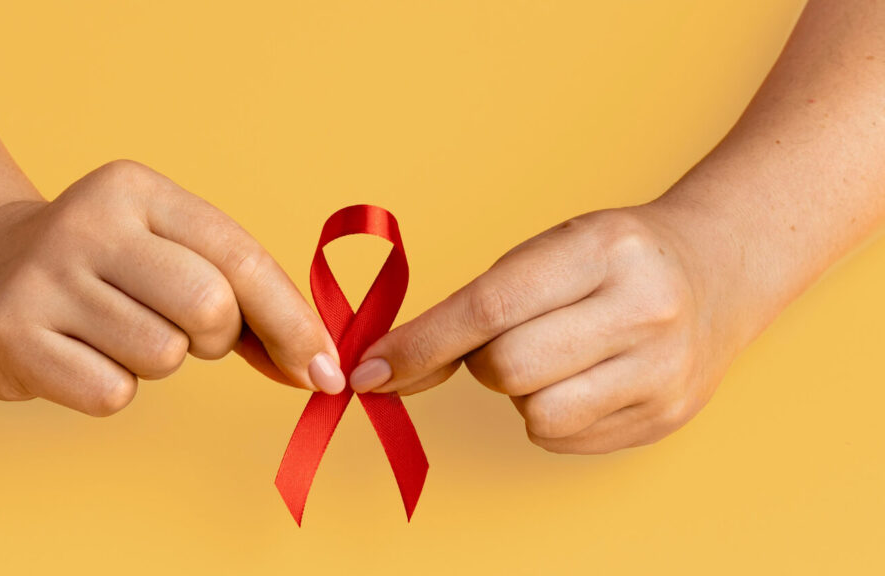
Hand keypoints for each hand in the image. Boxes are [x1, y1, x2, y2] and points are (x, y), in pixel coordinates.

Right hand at [0, 160, 344, 415]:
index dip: (293, 320)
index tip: (324, 368)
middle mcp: (88, 224)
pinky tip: (82, 355)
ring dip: (159, 360)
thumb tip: (319, 367)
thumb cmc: (107, 267)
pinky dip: (114, 388)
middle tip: (184, 331)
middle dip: (216, 338)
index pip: (240, 257)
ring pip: (164, 356)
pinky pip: (113, 394)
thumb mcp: (170, 250)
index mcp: (138, 190)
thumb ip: (246, 297)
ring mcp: (43, 279)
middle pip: (210, 309)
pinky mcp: (13, 338)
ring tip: (119, 332)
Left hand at [348, 206, 744, 453]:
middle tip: (509, 339)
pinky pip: (564, 440)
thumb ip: (476, 305)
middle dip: (484, 363)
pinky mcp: (664, 417)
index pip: (490, 307)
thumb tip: (389, 370)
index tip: (372, 370)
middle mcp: (643, 309)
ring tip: (557, 357)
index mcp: (603, 249)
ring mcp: (662, 370)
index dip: (421, 344)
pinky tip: (583, 379)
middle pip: (508, 369)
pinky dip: (553, 415)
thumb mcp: (551, 249)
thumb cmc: (614, 257)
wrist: (717, 271)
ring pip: (536, 415)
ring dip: (521, 393)